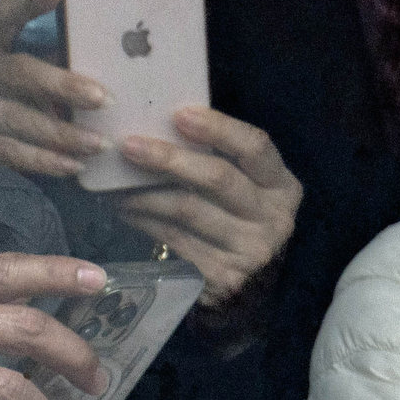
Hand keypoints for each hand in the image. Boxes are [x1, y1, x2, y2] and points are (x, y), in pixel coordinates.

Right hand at [0, 0, 112, 180]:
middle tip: (105, 99)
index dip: (29, 4)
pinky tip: (72, 167)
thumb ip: (47, 56)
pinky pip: (5, 153)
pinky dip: (42, 161)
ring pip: (13, 120)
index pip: (3, 16)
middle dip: (63, 87)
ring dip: (60, 135)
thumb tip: (108, 58)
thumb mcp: (10, 59)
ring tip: (99, 144)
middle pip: (16, 74)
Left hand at [114, 108, 300, 312]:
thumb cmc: (240, 217)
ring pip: (187, 210)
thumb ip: (222, 158)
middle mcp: (273, 219)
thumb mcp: (248, 186)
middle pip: (218, 179)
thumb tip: (160, 124)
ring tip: (117, 181)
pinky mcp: (221, 276)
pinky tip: (126, 209)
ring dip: (144, 193)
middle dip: (169, 159)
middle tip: (129, 145)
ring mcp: (248, 251)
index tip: (179, 114)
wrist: (253, 284)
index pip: (255, 147)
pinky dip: (144, 220)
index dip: (218, 129)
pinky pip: (173, 239)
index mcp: (282, 187)